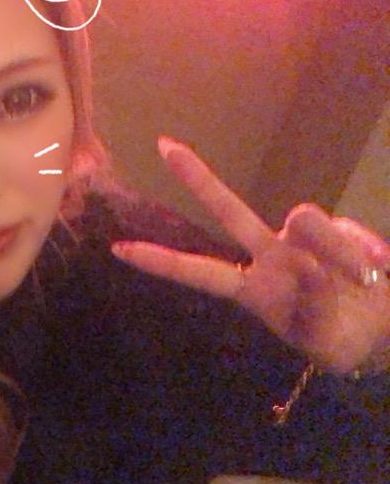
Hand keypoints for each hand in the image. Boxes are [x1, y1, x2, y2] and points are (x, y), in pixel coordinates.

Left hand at [111, 135, 389, 376]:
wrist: (382, 328)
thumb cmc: (338, 338)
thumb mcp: (322, 337)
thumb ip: (313, 305)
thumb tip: (309, 265)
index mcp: (251, 290)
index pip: (199, 273)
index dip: (161, 263)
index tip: (118, 250)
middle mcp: (268, 256)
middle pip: (228, 211)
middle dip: (198, 178)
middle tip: (163, 145)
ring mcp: (299, 240)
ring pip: (305, 220)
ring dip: (336, 252)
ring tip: (362, 280)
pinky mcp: (336, 230)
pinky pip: (345, 233)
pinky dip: (362, 255)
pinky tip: (373, 272)